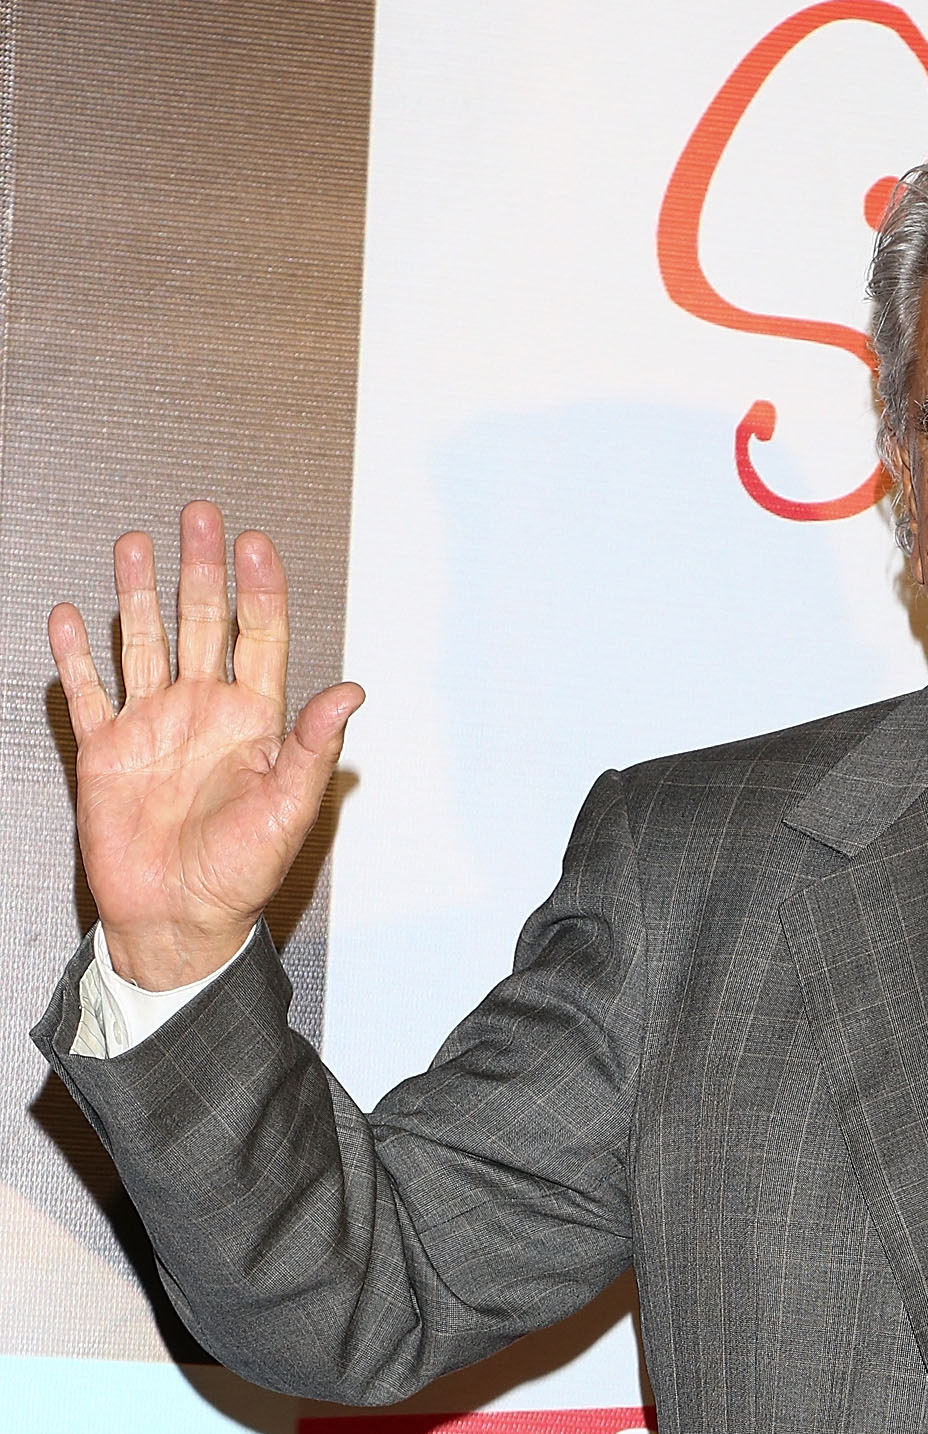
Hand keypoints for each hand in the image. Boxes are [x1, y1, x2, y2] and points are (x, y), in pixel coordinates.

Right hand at [49, 501, 362, 989]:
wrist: (178, 918)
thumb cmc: (239, 875)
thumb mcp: (287, 810)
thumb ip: (312, 747)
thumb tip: (350, 692)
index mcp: (251, 723)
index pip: (259, 639)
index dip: (258, 590)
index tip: (255, 542)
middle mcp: (201, 714)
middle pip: (200, 624)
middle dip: (200, 569)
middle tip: (200, 515)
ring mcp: (152, 728)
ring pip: (143, 643)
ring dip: (139, 594)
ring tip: (134, 544)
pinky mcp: (107, 752)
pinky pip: (88, 693)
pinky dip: (77, 656)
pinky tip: (71, 617)